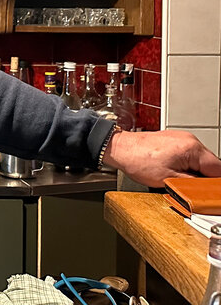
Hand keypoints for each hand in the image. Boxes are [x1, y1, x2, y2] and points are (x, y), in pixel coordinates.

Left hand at [102, 129, 220, 187]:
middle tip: (194, 189)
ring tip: (181, 179)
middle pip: (211, 164)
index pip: (218, 169)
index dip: (215, 184)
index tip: (212, 193)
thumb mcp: (168, 180)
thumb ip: (193, 185)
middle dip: (205, 178)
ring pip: (201, 160)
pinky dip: (188, 165)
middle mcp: (191, 140)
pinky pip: (190, 155)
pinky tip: (176, 171)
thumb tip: (206, 190)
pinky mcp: (176, 140)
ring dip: (196, 171)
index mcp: (192, 149)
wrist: (120, 148)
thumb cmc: (137, 160)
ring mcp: (184, 139)